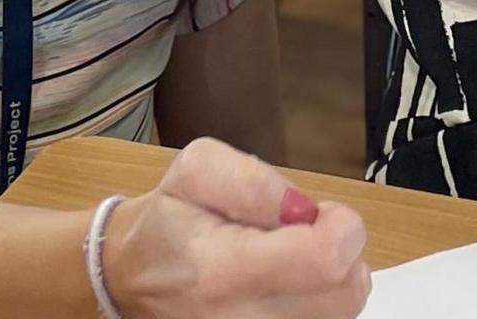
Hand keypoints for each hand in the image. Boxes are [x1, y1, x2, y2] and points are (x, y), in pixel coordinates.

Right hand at [103, 138, 372, 318]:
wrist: (130, 279)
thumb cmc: (167, 222)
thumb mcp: (195, 172)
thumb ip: (252, 180)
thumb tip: (301, 207)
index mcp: (225, 271)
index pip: (325, 260)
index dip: (341, 227)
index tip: (319, 213)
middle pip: (345, 292)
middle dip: (341, 251)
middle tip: (304, 234)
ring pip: (342, 312)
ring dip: (332, 278)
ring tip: (292, 258)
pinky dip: (319, 300)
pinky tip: (288, 283)